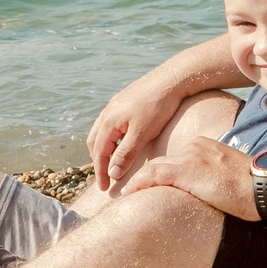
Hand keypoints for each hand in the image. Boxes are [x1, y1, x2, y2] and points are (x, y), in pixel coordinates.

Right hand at [87, 73, 191, 192]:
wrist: (171, 79)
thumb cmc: (158, 106)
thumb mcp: (142, 133)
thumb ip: (126, 154)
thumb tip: (113, 173)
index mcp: (108, 121)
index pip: (99, 153)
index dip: (101, 172)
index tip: (104, 188)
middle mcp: (107, 112)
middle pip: (95, 142)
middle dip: (98, 162)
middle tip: (105, 178)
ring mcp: (114, 106)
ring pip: (101, 132)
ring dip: (103, 149)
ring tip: (111, 163)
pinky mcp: (124, 102)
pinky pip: (110, 124)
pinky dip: (111, 138)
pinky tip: (122, 142)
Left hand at [118, 136, 259, 217]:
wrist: (265, 186)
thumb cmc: (256, 188)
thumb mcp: (232, 179)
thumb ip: (215, 180)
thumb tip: (211, 195)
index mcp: (207, 147)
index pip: (177, 159)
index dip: (162, 172)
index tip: (152, 184)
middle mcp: (195, 147)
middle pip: (162, 161)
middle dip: (145, 175)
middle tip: (131, 189)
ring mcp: (190, 158)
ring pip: (154, 167)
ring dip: (137, 181)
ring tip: (126, 193)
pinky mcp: (186, 171)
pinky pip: (153, 176)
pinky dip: (138, 184)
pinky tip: (129, 194)